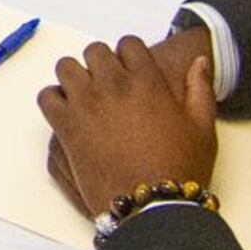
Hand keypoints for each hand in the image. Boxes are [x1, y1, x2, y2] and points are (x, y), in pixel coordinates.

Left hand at [38, 36, 218, 222]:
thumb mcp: (203, 127)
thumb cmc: (181, 169)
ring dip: (74, 77)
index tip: (128, 70)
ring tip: (84, 96)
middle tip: (106, 85)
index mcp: (147, 81)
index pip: (128, 44)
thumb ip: (200, 88)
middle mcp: (114, 85)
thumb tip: (199, 61)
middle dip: (100, 64)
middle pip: (95, 52)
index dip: (128, 55)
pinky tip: (67, 114)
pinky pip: (48, 97)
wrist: (154, 206)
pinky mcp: (66, 127)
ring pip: (67, 68)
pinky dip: (54, 101)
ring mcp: (87, 104)